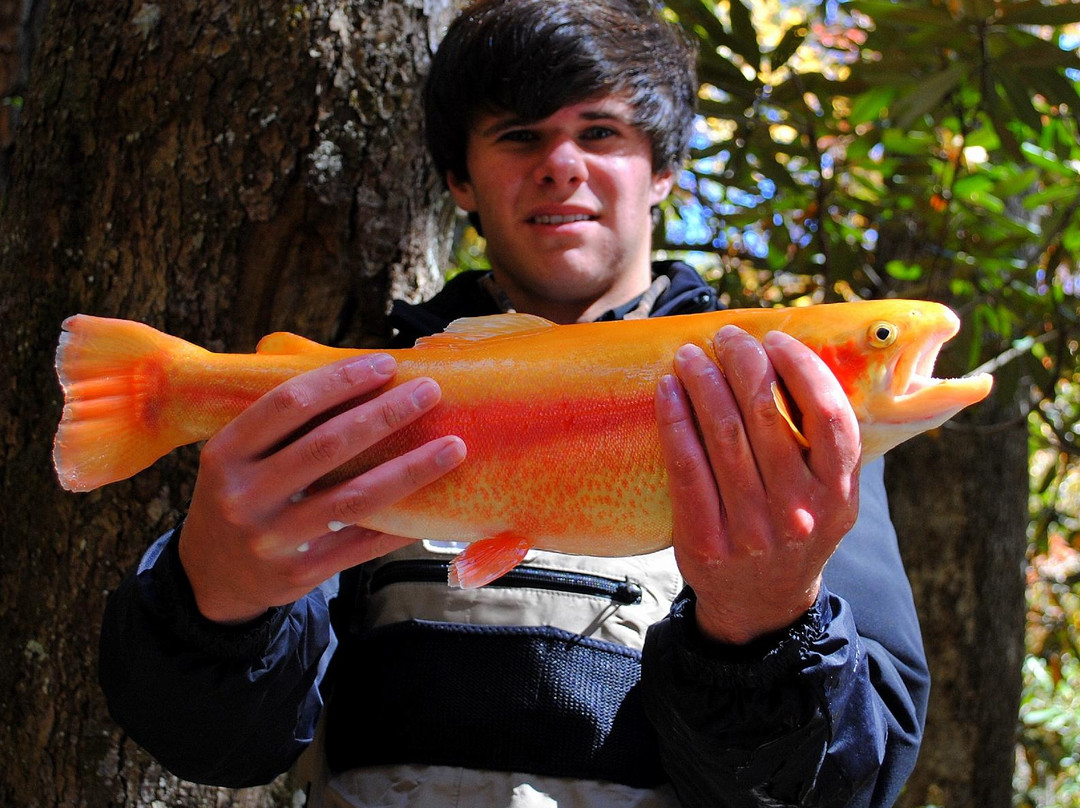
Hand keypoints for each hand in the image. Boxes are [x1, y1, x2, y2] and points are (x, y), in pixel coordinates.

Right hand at [178, 353, 465, 623]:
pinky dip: (400, 523)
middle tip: (430, 392)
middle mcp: (245, 496)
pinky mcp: (299, 574)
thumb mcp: (236, 457)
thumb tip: (362, 376)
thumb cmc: (239, 497)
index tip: (386, 363)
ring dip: (410, 469)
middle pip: (327, 445)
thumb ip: (281, 424)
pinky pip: (361, 545)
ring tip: (452, 447)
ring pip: (354, 498)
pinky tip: (434, 504)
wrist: (210, 578)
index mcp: (227, 454)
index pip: (289, 404)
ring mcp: (272, 539)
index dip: (340, 380)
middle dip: (385, 414)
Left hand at [655, 326, 860, 644]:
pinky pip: (688, 467)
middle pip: (768, 417)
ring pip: (724, 436)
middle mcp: (800, 512)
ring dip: (703, 383)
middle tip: (725, 336)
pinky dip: (675, 421)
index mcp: (838, 494)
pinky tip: (668, 391)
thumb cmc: (793, 525)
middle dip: (743, 362)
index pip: (829, 417)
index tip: (776, 338)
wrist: (760, 603)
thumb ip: (823, 443)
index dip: (802, 368)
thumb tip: (790, 359)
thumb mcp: (829, 495)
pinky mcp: (706, 541)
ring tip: (690, 355)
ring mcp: (751, 530)